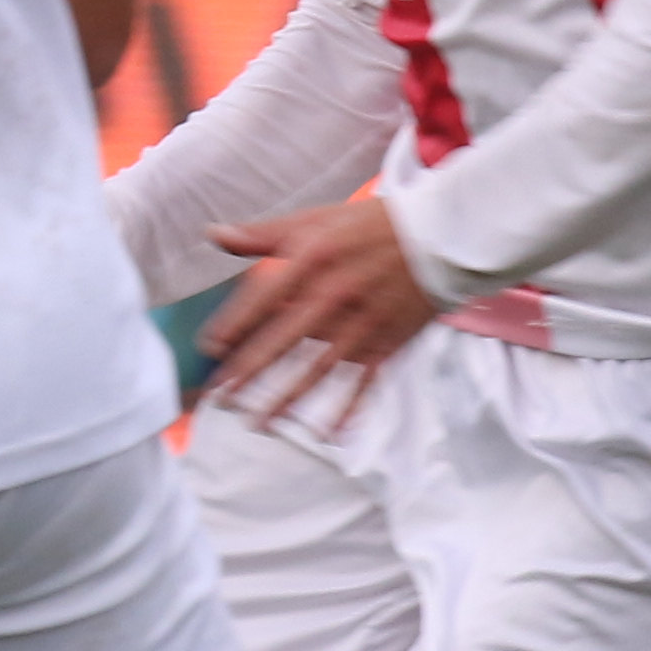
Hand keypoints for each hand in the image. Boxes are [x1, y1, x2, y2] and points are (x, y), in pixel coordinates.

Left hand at [200, 194, 437, 429]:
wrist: (440, 236)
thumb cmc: (368, 226)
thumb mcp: (314, 218)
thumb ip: (261, 234)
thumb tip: (213, 234)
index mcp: (312, 260)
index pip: (262, 298)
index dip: (234, 325)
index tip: (210, 349)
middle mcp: (334, 294)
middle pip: (284, 340)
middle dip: (249, 371)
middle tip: (220, 398)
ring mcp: (363, 322)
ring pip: (318, 367)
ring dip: (287, 398)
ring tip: (258, 423)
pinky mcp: (388, 340)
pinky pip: (365, 379)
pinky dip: (349, 406)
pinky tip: (329, 432)